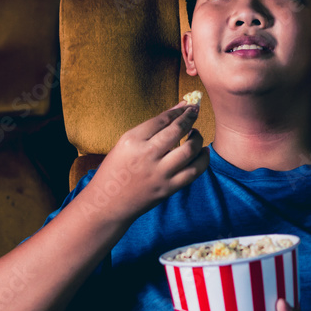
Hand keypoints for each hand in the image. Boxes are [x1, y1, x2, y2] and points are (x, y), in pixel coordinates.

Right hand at [83, 102, 207, 221]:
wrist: (107, 204)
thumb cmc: (115, 170)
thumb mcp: (125, 144)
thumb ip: (151, 128)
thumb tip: (178, 109)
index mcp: (132, 141)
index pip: (162, 120)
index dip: (178, 111)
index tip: (187, 106)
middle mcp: (146, 155)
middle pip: (177, 131)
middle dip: (190, 118)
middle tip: (195, 112)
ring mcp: (158, 173)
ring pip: (189, 151)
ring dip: (198, 138)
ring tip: (196, 134)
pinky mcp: (167, 188)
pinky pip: (193, 172)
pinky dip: (202, 160)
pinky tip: (203, 152)